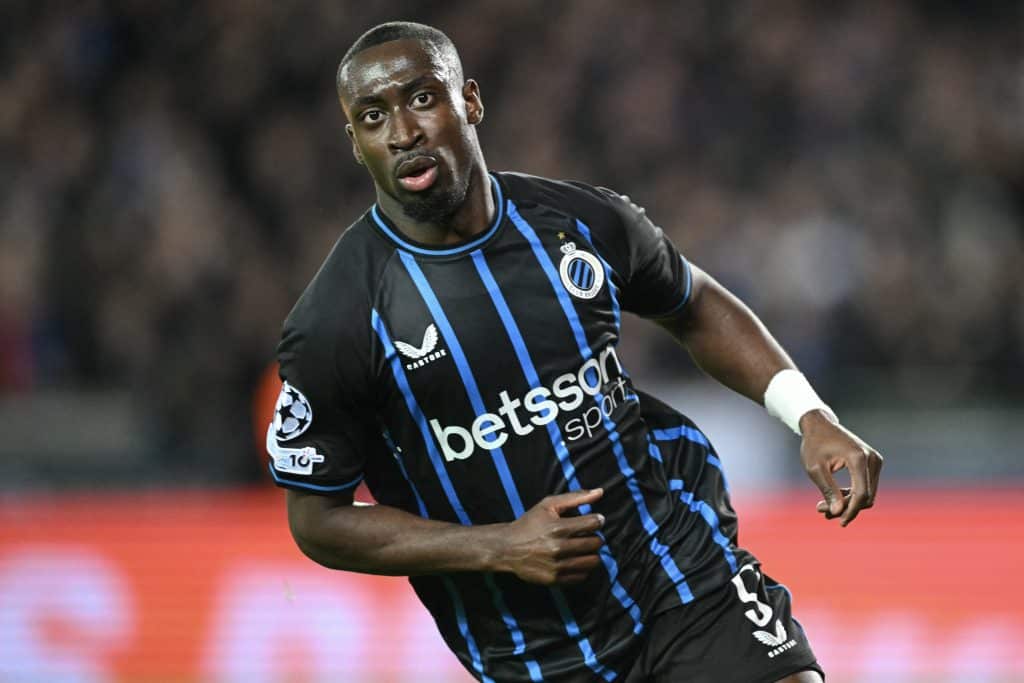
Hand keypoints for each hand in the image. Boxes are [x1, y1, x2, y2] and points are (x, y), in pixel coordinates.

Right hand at [496, 488, 605, 584]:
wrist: (507, 548)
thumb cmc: (529, 523)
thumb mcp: (548, 505)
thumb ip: (575, 497)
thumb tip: (600, 492)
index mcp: (558, 527)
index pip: (594, 524)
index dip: (597, 520)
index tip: (593, 520)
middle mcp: (559, 548)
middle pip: (596, 543)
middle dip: (595, 537)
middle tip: (586, 535)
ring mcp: (557, 566)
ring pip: (592, 561)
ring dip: (591, 554)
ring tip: (583, 548)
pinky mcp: (555, 579)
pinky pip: (582, 576)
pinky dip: (583, 568)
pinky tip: (575, 560)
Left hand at [799, 410, 882, 526]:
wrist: (819, 425)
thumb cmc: (814, 445)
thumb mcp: (815, 468)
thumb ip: (828, 489)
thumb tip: (838, 511)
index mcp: (859, 458)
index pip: (861, 494)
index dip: (851, 510)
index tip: (839, 521)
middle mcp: (872, 459)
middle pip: (866, 495)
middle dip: (846, 507)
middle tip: (822, 512)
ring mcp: (875, 460)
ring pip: (867, 493)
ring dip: (848, 503)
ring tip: (823, 507)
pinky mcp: (872, 463)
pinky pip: (866, 486)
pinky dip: (852, 495)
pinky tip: (834, 499)